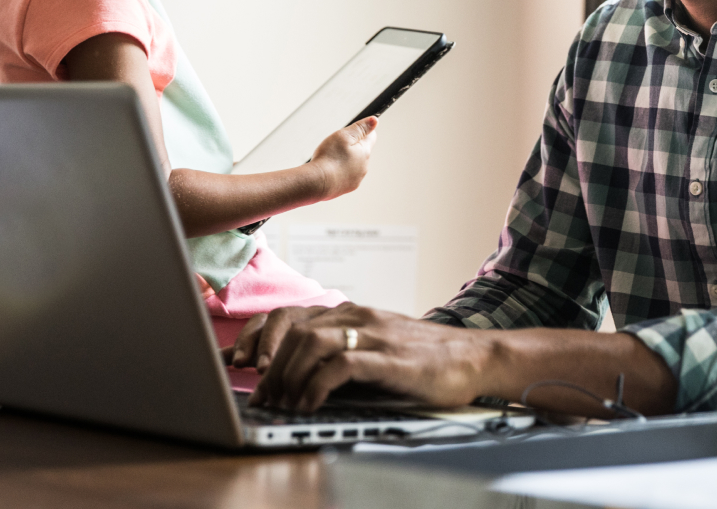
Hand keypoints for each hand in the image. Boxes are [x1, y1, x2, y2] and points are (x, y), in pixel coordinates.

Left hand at [229, 303, 490, 412]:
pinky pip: (340, 365)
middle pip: (293, 328)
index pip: (290, 314)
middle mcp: (359, 317)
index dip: (259, 339)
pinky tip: (310, 404)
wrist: (475, 358)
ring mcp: (375, 335)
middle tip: (262, 397)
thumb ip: (341, 351)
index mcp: (352, 313)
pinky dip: (316, 386)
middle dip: (269, 366)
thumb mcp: (376, 347)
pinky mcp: (390, 359)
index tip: (242, 367)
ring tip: (283, 403)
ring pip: (310, 342)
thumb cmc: (424, 359)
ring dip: (288, 376)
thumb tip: (294, 374)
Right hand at [308, 117, 377, 200]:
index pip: (371, 136)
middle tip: (335, 147)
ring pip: (353, 164)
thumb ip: (360, 128)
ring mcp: (356, 178)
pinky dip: (338, 172)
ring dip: (344, 160)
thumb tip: (375, 121)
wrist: (317, 183)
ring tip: (330, 159)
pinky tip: (328, 170)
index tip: (348, 133)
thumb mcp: (344, 136)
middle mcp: (364, 166)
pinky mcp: (347, 187)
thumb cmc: (329, 158)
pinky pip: (345, 175)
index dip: (360, 131)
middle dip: (350, 146)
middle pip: (361, 150)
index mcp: (365, 152)